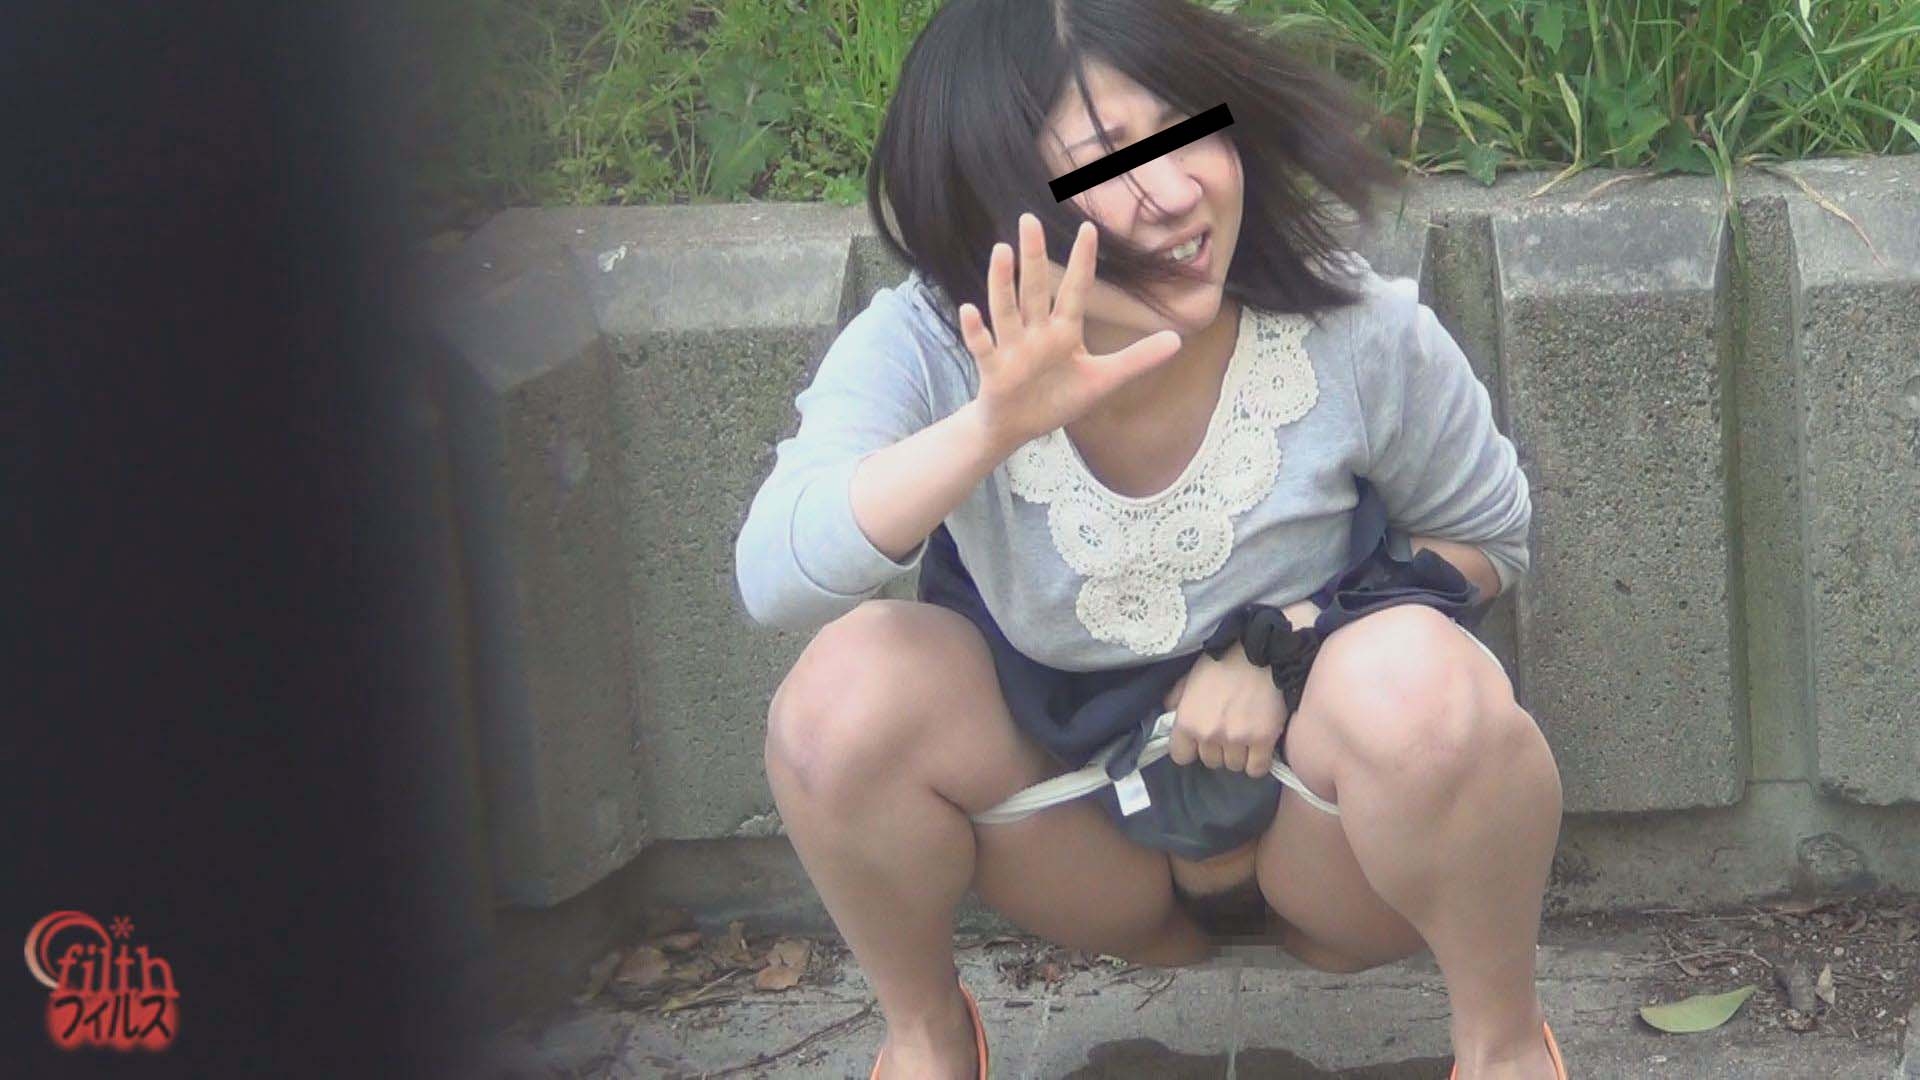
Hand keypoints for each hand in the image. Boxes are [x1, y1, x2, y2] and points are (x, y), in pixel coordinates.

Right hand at [960, 213, 1184, 451]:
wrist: (1017, 428)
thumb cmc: (1057, 399)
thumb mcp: (1103, 380)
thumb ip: (1137, 359)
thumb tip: (1177, 340)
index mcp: (1064, 332)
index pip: (1075, 291)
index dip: (1083, 262)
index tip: (1089, 228)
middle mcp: (1036, 333)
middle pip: (1036, 290)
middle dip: (1034, 257)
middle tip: (1029, 219)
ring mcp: (1012, 349)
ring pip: (1007, 310)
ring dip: (1003, 282)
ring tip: (1001, 250)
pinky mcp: (994, 370)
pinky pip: (983, 347)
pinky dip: (975, 330)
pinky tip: (969, 309)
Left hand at [1162, 599, 1321, 777]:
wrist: (1259, 649)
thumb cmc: (1222, 660)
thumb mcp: (1189, 677)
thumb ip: (1175, 699)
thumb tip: (1168, 715)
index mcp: (1187, 721)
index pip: (1181, 756)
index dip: (1191, 749)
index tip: (1200, 740)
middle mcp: (1209, 734)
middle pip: (1210, 762)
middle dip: (1217, 748)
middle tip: (1227, 729)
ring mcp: (1237, 739)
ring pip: (1234, 766)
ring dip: (1238, 753)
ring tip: (1245, 733)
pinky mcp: (1264, 740)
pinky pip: (1257, 768)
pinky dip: (1258, 761)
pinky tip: (1259, 745)